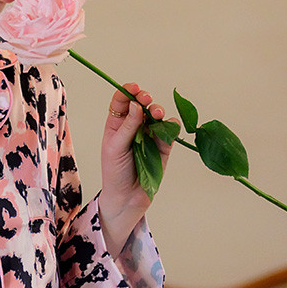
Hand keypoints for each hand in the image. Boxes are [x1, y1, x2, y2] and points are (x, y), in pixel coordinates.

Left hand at [98, 83, 173, 255]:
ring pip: (156, 116)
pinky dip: (171, 125)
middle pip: (141, 105)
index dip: (127, 92)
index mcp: (116, 125)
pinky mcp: (163, 146)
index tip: (134, 89)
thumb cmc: (115, 173)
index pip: (122, 102)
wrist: (127, 199)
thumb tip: (137, 105)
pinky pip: (169, 131)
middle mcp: (134, 127)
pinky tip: (169, 124)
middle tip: (146, 100)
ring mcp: (149, 135)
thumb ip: (127, 127)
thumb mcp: (115, 148)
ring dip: (158, 111)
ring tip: (157, 114)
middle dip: (144, 99)